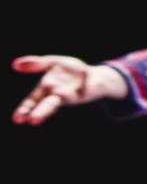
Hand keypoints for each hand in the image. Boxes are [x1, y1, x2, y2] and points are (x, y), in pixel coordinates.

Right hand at [12, 55, 127, 124]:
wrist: (95, 75)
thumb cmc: (71, 72)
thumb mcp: (52, 63)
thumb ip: (36, 64)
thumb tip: (14, 64)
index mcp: (46, 89)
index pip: (32, 102)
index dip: (24, 110)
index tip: (17, 120)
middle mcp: (58, 96)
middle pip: (47, 105)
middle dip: (40, 112)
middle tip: (32, 121)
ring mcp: (73, 96)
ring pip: (65, 99)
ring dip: (64, 97)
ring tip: (60, 95)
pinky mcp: (87, 92)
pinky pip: (85, 87)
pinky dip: (84, 83)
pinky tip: (86, 74)